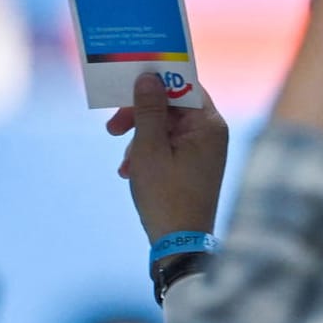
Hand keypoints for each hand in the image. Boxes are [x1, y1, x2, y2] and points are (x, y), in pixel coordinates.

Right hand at [107, 75, 228, 242]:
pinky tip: (130, 172)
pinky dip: (148, 154)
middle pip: (172, 107)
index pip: (184, 85)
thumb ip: (149, 110)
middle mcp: (211, 133)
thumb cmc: (167, 196)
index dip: (156, 82)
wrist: (181, 245)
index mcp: (208, 124)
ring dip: (140, 139)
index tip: (128, 85)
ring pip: (166, 128)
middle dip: (140, 116)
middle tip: (111, 128)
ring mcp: (204, 150)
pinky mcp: (195, 165)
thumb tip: (148, 77)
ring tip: (125, 164)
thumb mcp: (149, 149)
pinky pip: (169, 146)